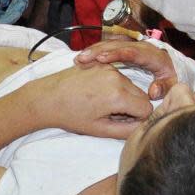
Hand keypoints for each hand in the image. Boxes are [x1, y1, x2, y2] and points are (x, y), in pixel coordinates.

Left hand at [27, 63, 152, 139]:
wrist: (47, 97)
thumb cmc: (72, 116)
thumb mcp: (100, 130)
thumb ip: (127, 131)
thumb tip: (143, 127)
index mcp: (118, 96)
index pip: (147, 108)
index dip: (137, 119)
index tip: (121, 121)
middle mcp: (118, 78)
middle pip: (142, 95)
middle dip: (132, 107)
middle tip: (111, 114)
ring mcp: (110, 68)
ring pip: (132, 86)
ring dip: (124, 96)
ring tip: (102, 104)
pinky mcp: (103, 63)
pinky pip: (120, 77)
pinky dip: (115, 86)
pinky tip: (98, 93)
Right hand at [75, 37, 194, 95]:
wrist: (174, 67)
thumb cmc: (172, 77)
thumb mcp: (172, 83)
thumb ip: (164, 87)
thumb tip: (153, 91)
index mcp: (153, 55)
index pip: (133, 52)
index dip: (118, 54)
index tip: (102, 58)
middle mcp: (142, 47)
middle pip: (118, 45)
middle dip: (100, 50)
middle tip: (84, 58)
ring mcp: (133, 46)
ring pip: (111, 45)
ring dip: (95, 51)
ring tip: (79, 59)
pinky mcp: (125, 49)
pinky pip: (108, 47)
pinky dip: (96, 52)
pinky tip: (82, 59)